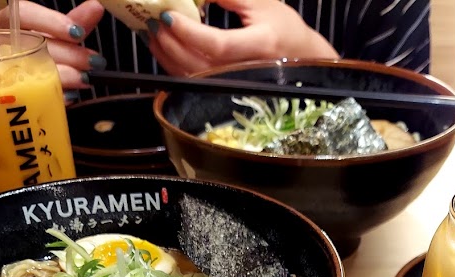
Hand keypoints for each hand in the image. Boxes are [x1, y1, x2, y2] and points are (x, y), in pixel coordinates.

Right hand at [0, 0, 105, 88]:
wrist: (20, 85)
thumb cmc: (38, 53)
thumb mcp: (56, 35)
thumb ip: (74, 22)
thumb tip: (96, 7)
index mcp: (5, 23)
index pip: (23, 12)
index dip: (51, 22)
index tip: (78, 31)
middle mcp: (1, 45)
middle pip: (34, 45)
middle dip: (68, 53)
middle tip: (93, 61)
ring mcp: (2, 72)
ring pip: (34, 72)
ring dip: (65, 75)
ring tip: (86, 78)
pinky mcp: (12, 97)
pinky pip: (35, 97)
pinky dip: (56, 95)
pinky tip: (71, 95)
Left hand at [146, 0, 338, 75]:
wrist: (301, 59)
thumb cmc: (283, 29)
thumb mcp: (261, 2)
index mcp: (259, 45)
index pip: (218, 44)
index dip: (190, 32)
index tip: (169, 16)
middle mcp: (245, 71)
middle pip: (199, 65)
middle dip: (171, 43)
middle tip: (154, 20)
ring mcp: (234, 84)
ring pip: (193, 77)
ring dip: (167, 56)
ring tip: (153, 32)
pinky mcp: (224, 90)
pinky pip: (194, 82)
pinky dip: (174, 66)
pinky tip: (164, 49)